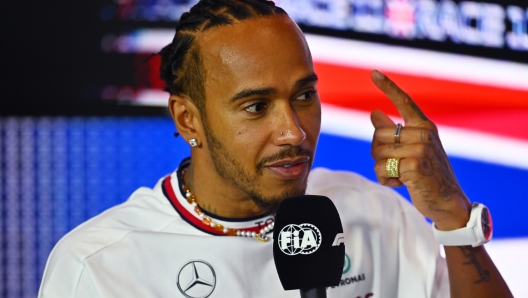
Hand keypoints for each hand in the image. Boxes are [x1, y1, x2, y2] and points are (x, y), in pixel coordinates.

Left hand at [369, 70, 470, 230]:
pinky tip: (400, 184)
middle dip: (378, 153)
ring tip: (399, 175)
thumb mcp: (414, 150)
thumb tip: (374, 113)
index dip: (388, 86)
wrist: (448, 202)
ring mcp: (420, 149)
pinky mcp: (414, 165)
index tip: (373, 72)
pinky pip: (381, 169)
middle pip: (378, 134)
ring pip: (377, 154)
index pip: (404, 101)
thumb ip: (394, 131)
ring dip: (382, 169)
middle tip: (393, 165)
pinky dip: (385, 180)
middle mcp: (424, 134)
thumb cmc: (428, 175)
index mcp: (424, 126)